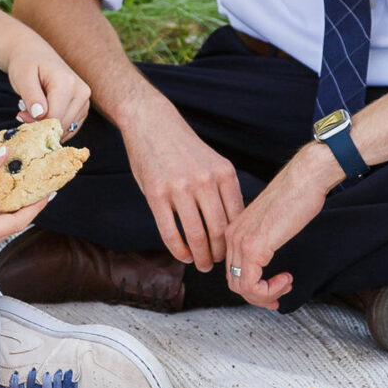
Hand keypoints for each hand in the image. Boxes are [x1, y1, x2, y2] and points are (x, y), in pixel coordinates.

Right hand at [0, 149, 47, 261]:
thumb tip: (4, 153)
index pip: (16, 223)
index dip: (34, 207)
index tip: (49, 191)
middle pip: (11, 224)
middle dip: (27, 203)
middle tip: (43, 184)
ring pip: (0, 222)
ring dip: (11, 202)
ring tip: (28, 181)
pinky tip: (3, 186)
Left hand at [3, 33, 91, 138]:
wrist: (35, 54)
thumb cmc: (27, 64)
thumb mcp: (22, 77)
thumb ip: (31, 95)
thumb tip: (39, 114)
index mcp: (67, 83)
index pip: (54, 116)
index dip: (36, 122)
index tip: (20, 115)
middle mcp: (81, 92)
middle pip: (61, 124)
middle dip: (41, 125)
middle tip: (24, 114)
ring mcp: (85, 100)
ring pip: (66, 128)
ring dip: (48, 127)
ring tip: (33, 112)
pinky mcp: (83, 108)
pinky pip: (70, 128)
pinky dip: (55, 127)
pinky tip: (43, 116)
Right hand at [123, 93, 246, 272]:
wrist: (152, 122)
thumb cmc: (183, 147)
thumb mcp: (212, 162)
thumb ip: (222, 189)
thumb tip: (232, 225)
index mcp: (224, 173)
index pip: (236, 217)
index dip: (235, 240)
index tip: (232, 252)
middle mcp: (204, 180)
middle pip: (218, 230)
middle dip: (219, 254)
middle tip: (216, 264)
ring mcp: (180, 187)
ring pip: (196, 234)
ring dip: (200, 256)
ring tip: (200, 264)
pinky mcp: (156, 193)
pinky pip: (170, 231)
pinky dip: (178, 249)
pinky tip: (182, 255)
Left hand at [222, 144, 339, 308]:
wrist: (305, 179)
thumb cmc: (295, 196)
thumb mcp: (271, 225)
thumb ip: (262, 242)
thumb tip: (264, 263)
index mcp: (234, 230)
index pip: (234, 271)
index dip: (253, 288)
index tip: (274, 289)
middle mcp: (232, 236)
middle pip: (234, 283)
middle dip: (259, 296)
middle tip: (280, 294)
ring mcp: (241, 241)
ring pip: (241, 288)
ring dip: (265, 295)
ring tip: (285, 284)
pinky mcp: (254, 246)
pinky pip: (252, 285)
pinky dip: (269, 290)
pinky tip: (285, 280)